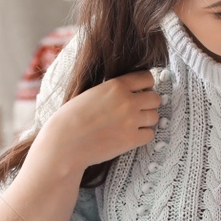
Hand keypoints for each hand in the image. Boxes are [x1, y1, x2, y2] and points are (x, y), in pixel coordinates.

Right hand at [28, 71, 160, 176]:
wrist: (65, 142)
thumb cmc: (72, 118)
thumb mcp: (93, 92)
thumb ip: (114, 89)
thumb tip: (132, 89)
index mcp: (117, 85)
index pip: (148, 77)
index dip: (144, 85)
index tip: (138, 93)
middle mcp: (127, 101)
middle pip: (155, 98)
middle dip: (147, 104)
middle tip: (135, 111)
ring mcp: (131, 121)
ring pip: (155, 117)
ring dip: (146, 120)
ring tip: (130, 124)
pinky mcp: (131, 140)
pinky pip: (150, 135)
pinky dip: (142, 136)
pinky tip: (129, 136)